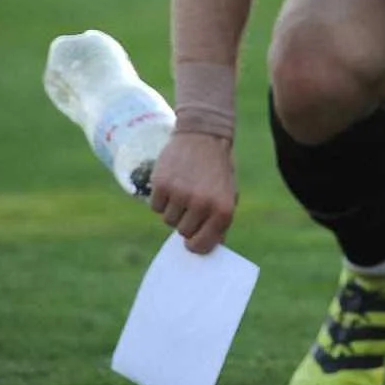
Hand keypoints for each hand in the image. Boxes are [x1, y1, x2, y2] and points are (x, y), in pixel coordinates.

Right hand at [149, 131, 235, 253]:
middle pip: (183, 232)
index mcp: (223, 210)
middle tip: (192, 201)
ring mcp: (181, 195)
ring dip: (174, 209)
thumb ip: (219, 222)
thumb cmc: (217, 169)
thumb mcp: (228, 195)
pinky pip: (156, 207)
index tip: (193, 239)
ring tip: (184, 188)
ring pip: (168, 220)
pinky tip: (173, 182)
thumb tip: (207, 249)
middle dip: (186, 221)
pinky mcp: (162, 184)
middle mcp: (202, 204)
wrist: (204, 134)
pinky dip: (161, 198)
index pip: (202, 246)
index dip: (196, 244)